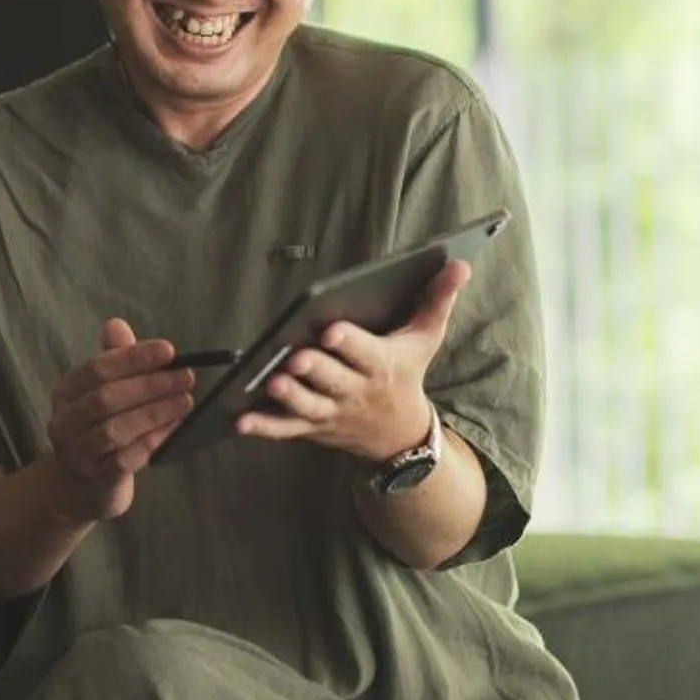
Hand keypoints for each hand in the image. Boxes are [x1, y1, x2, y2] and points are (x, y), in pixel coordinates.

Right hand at [45, 318, 196, 523]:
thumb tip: (116, 325)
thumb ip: (113, 359)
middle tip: (186, 377)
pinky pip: (127, 458)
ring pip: (116, 429)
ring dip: (155, 413)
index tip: (169, 351)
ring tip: (186, 401)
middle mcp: (65, 421)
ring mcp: (79, 453)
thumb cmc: (97, 428)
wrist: (80, 486)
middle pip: (106, 398)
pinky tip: (174, 429)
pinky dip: (152, 441)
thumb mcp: (102, 391)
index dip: (134, 358)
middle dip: (150, 385)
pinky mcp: (97, 478)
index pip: (97, 368)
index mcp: (66, 392)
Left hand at [239, 259, 470, 460]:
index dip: (347, 343)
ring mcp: (331, 412)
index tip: (330, 330)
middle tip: (293, 356)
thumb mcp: (425, 338)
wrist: (399, 434)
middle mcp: (355, 390)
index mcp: (380, 365)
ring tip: (269, 381)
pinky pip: (285, 429)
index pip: (363, 352)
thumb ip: (438, 300)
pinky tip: (240, 419)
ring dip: (288, 396)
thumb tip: (459, 264)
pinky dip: (263, 426)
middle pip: (331, 380)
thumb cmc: (406, 373)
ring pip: (307, 406)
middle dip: (314, 369)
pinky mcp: (311, 427)